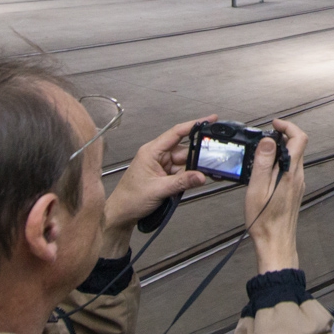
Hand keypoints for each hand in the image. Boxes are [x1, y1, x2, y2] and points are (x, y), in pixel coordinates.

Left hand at [101, 116, 212, 255]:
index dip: (194, 125)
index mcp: (152, 151)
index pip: (176, 133)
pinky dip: (188, 177)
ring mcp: (162, 165)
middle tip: (211, 162)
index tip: (210, 119)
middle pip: (184, 150)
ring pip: (185, 162)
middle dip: (197, 157)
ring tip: (199, 178)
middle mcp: (158, 155)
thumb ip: (182, 182)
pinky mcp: (165, 175)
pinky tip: (192, 182)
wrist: (122, 214)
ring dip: (192, 171)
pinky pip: (182, 172)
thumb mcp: (158, 189)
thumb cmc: (130, 198)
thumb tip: (201, 176)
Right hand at [246, 118, 307, 274]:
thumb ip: (263, 163)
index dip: (288, 126)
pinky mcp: (294, 191)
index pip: (299, 138)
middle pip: (297, 146)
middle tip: (262, 140)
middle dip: (281, 137)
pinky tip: (264, 172)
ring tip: (259, 155)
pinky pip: (289, 169)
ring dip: (279, 150)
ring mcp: (298, 184)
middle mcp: (298, 176)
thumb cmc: (264, 220)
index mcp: (291, 172)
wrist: (275, 244)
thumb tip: (268, 141)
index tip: (274, 124)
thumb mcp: (257, 188)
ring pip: (293, 158)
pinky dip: (279, 163)